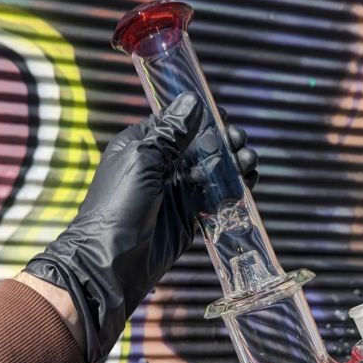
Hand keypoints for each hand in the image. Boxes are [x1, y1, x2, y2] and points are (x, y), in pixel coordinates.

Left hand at [25, 92, 257, 362]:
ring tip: (249, 163)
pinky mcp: (189, 217)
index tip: (227, 119)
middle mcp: (162, 165)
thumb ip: (170, 133)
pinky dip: (231, 191)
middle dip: (224, 142)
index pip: (179, 123)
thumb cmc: (119, 206)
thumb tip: (193, 100)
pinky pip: (214, 198)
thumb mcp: (143, 161)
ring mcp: (176, 192)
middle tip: (240, 145)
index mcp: (144, 144)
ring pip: (212, 171)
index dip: (205, 118)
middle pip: (201, 146)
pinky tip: (246, 185)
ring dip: (233, 165)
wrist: (113, 262)